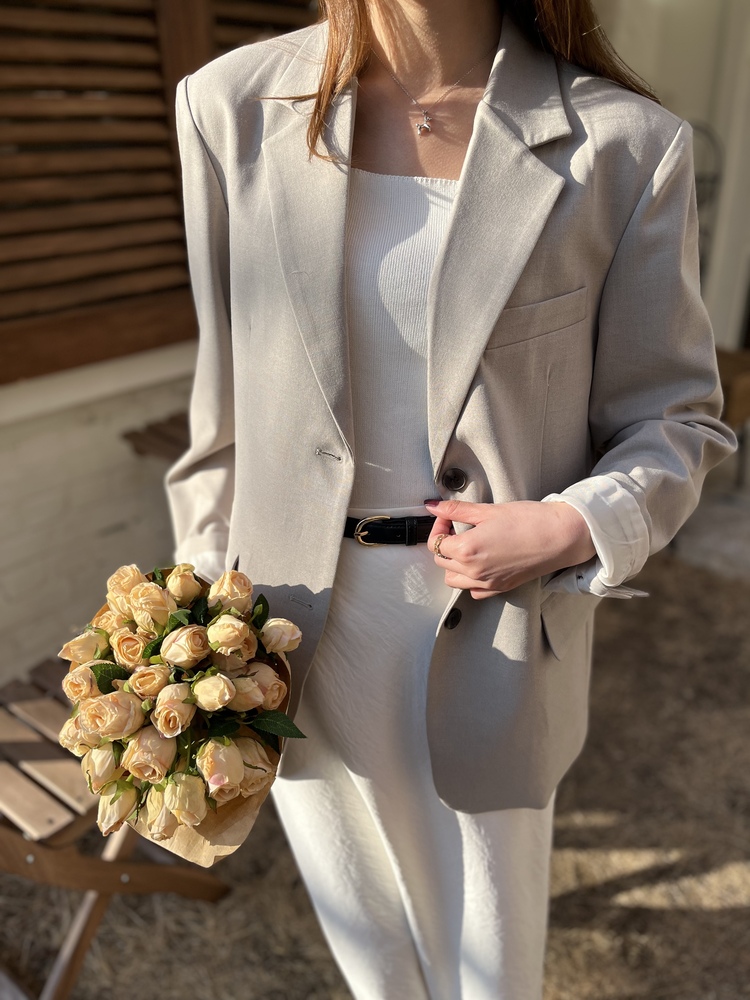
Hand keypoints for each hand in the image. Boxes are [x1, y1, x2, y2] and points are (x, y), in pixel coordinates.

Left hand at [425, 499, 595, 599]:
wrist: (560, 537)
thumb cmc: (529, 521)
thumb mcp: (488, 511)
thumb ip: (457, 510)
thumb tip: (433, 506)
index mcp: (468, 550)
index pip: (436, 544)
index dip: (438, 527)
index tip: (448, 517)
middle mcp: (474, 571)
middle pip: (441, 562)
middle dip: (444, 543)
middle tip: (458, 526)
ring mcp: (487, 583)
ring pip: (453, 580)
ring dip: (453, 564)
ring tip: (467, 546)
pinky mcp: (500, 588)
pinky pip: (474, 591)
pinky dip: (469, 580)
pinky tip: (479, 563)